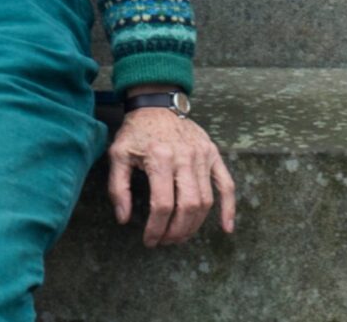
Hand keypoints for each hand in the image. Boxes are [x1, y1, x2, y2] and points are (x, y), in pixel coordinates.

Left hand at [105, 107, 235, 246]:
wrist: (157, 104)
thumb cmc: (136, 132)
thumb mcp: (118, 154)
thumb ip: (118, 188)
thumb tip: (124, 219)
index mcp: (160, 157)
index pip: (162, 204)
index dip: (156, 228)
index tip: (150, 240)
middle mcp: (184, 156)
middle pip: (187, 206)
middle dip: (177, 231)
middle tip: (166, 241)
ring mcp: (202, 155)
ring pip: (206, 200)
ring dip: (195, 225)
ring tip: (181, 236)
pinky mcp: (213, 154)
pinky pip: (226, 184)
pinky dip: (229, 207)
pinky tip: (226, 227)